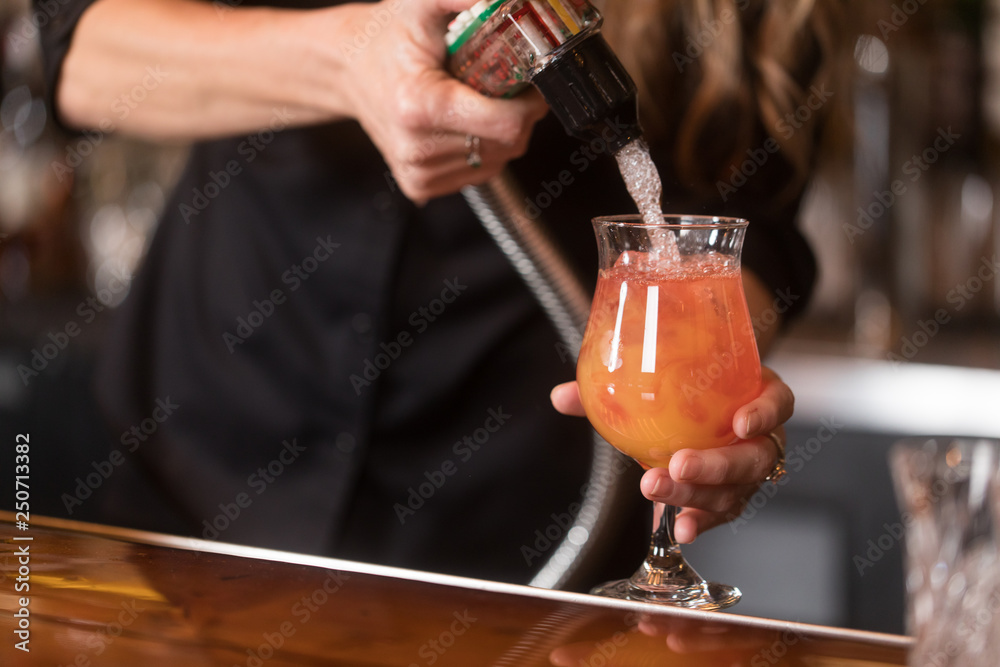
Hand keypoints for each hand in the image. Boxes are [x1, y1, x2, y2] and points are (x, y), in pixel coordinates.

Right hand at [339, 0, 548, 201]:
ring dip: (499, 134)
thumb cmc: (387, 38)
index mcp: (421, 106)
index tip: (529, 83)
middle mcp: (417, 147)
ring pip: (496, 162)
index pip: (507, 124)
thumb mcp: (423, 4)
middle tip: (503, 86)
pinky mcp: (419, 185)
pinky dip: (481, 151)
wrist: (349, 69)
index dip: (530, 103)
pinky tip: (462, 125)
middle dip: (517, 115)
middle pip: (507, 145)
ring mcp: (418, 172)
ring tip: (475, 103)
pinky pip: (476, 174)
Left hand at [550, 367, 792, 542]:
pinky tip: (679, 528)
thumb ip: (611, 390)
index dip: (765, 414)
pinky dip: (700, 521)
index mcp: (755, 394)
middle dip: (717, 466)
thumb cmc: (687, 389)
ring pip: (737, 490)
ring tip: (656, 488)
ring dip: (697, 493)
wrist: (695, 409)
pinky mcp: (731, 496)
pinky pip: (721, 512)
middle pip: (755, 457)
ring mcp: (748, 470)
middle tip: (678, 465)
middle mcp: (761, 436)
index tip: (740, 424)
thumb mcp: (660, 381)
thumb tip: (563, 395)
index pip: (778, 402)